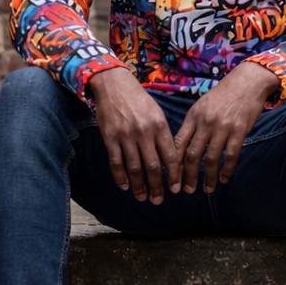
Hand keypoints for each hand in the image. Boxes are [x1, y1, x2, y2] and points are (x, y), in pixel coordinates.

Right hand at [89, 66, 180, 203]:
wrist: (114, 85)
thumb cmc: (139, 99)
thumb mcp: (157, 113)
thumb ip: (163, 134)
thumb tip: (171, 158)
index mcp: (160, 126)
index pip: (170, 156)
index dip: (173, 175)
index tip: (176, 188)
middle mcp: (144, 132)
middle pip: (153, 166)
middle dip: (157, 186)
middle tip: (158, 200)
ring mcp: (126, 136)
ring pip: (134, 168)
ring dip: (139, 186)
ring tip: (142, 197)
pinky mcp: (110, 137)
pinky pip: (116, 162)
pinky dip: (120, 177)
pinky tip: (125, 186)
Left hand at [174, 61, 280, 193]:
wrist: (247, 82)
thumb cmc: (223, 95)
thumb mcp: (202, 106)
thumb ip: (193, 126)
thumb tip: (183, 149)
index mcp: (193, 117)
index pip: (179, 144)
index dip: (175, 164)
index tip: (172, 178)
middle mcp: (205, 123)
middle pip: (193, 155)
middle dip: (189, 176)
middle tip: (187, 190)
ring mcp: (223, 127)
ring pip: (212, 158)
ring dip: (209, 177)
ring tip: (207, 189)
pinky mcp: (239, 130)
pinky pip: (231, 155)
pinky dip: (227, 170)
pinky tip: (225, 179)